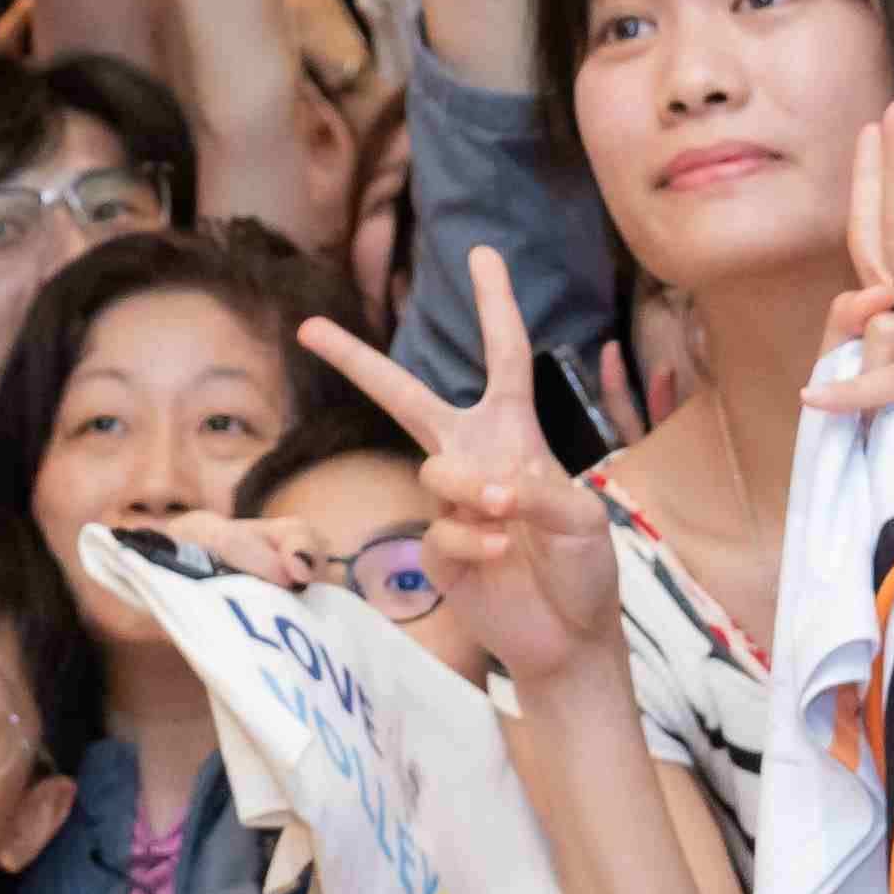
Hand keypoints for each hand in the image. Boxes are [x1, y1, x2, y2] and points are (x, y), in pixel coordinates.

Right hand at [299, 256, 620, 679]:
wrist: (569, 638)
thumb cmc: (583, 568)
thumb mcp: (582, 518)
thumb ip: (537, 491)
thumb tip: (486, 487)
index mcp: (515, 435)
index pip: (504, 358)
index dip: (494, 307)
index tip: (482, 254)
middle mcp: (474, 461)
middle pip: (406, 398)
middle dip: (358, 362)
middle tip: (309, 327)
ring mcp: (450, 505)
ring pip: (436, 472)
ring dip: (471, 489)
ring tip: (510, 517)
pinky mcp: (436, 550)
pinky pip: (441, 528)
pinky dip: (475, 538)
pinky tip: (502, 554)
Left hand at [794, 105, 893, 440]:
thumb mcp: (857, 376)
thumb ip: (850, 330)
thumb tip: (868, 295)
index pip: (889, 233)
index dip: (883, 179)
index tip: (880, 120)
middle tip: (889, 112)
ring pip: (885, 323)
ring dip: (859, 371)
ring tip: (863, 414)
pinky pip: (889, 378)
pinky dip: (849, 393)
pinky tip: (815, 397)